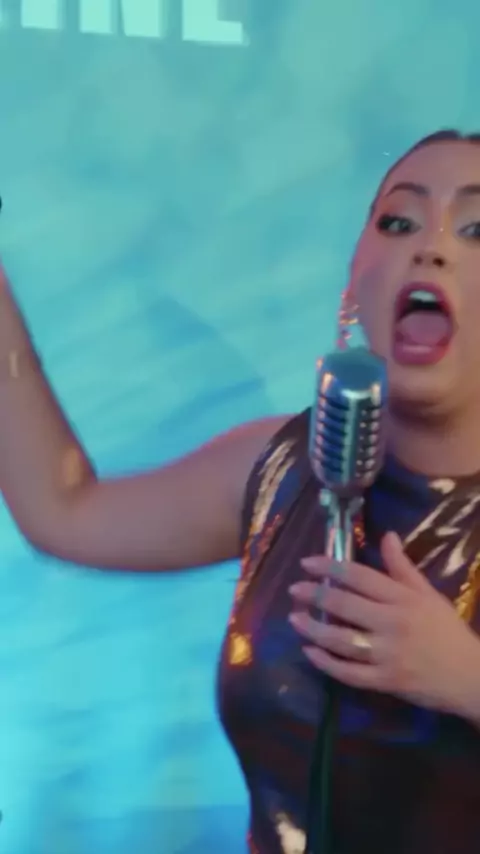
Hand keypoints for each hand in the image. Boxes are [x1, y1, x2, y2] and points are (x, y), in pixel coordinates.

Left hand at [288, 532, 479, 715]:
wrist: (471, 676)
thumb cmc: (447, 631)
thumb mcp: (428, 594)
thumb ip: (403, 567)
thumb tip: (387, 536)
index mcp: (403, 598)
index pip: (360, 576)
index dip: (331, 567)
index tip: (307, 563)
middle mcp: (393, 623)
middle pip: (345, 604)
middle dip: (315, 594)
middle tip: (294, 589)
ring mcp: (388, 654)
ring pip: (341, 639)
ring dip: (313, 628)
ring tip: (294, 618)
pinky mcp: (385, 681)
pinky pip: (349, 672)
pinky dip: (326, 663)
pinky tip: (310, 651)